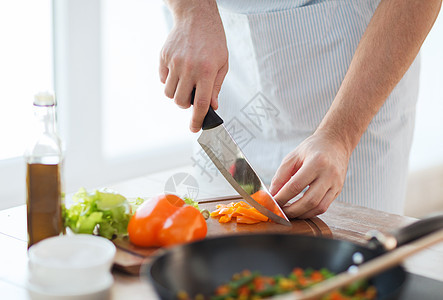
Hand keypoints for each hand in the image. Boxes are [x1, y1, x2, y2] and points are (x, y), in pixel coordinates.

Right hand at [160, 1, 227, 131]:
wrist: (196, 17)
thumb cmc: (213, 41)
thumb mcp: (222, 64)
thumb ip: (216, 87)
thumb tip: (212, 107)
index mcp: (206, 71)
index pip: (200, 103)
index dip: (197, 120)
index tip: (195, 129)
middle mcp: (189, 67)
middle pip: (180, 101)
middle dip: (186, 104)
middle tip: (193, 95)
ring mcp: (174, 62)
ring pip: (169, 93)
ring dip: (177, 94)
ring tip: (186, 82)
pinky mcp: (164, 57)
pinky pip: (163, 79)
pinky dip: (169, 81)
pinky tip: (179, 70)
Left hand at [269, 131, 350, 218]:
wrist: (336, 143)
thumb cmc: (312, 148)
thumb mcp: (293, 157)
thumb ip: (281, 175)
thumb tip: (273, 194)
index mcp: (317, 162)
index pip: (296, 186)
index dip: (282, 198)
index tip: (272, 204)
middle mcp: (329, 174)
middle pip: (309, 201)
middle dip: (291, 210)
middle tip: (279, 212)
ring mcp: (336, 184)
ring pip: (318, 208)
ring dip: (301, 214)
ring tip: (288, 213)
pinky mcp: (338, 191)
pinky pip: (324, 207)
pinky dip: (310, 212)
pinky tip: (299, 210)